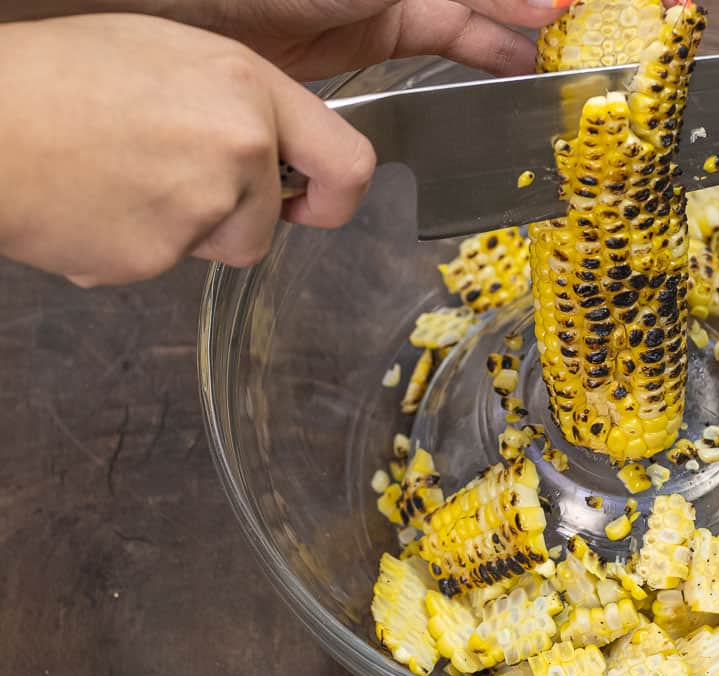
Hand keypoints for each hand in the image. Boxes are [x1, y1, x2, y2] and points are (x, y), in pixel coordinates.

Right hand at [0, 14, 374, 285]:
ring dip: (183, 231)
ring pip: (220, 246)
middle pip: (267, 222)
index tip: (313, 203)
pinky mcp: (157, 255)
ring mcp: (201, 205)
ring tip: (121, 181)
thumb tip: (273, 146)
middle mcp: (239, 147)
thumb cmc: (57, 78)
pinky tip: (95, 203)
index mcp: (247, 89)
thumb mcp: (169, 56)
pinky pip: (163, 264)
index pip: (348, 162)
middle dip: (233, 217)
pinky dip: (133, 246)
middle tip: (174, 183)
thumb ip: (239, 104)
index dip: (335, 196)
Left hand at [198, 0, 571, 80]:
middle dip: (526, 10)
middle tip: (573, 38)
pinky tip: (506, 67)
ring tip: (551, 59)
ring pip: (467, 17)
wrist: (202, 5)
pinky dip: (475, 57)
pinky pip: (437, 46)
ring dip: (509, 36)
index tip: (571, 9)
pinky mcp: (369, 39)